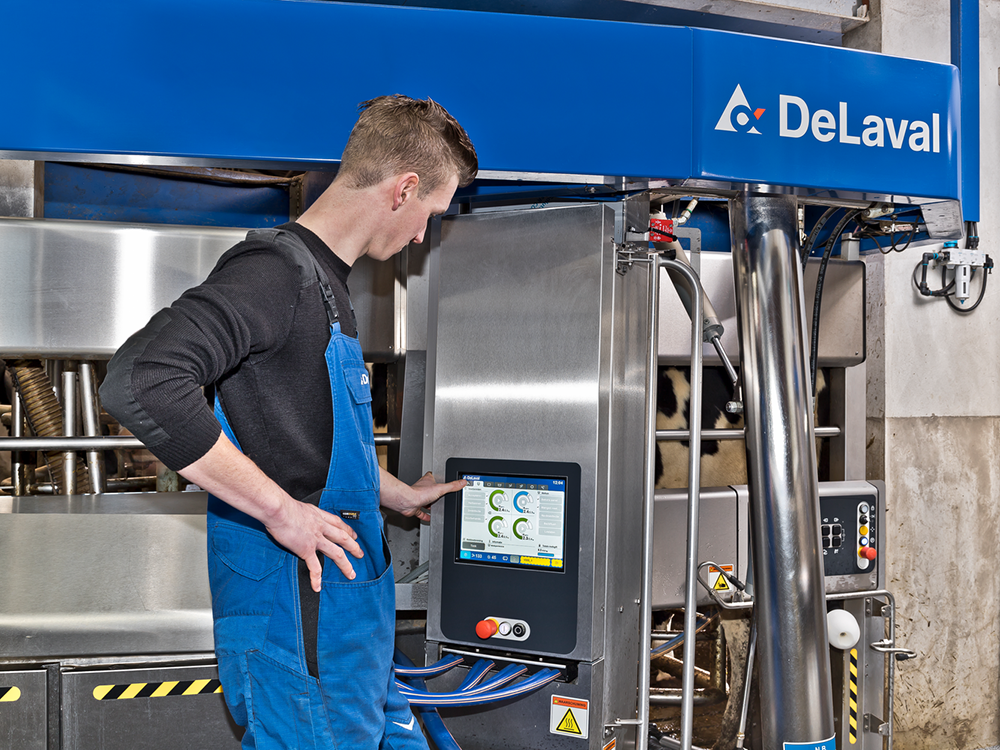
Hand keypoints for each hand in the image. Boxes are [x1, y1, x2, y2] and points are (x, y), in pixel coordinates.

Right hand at [179, 433, 363, 592]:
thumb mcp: (294, 505)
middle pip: (342, 537)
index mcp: (317, 515)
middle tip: (360, 554)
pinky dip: (317, 578)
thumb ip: (296, 512)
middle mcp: (320, 527)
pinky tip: (318, 587)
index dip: (347, 529)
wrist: (278, 508)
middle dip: (353, 546)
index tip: (354, 534)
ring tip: (351, 574)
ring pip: (336, 553)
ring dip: (345, 565)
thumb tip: (290, 514)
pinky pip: (315, 566)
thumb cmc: (281, 504)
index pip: (337, 523)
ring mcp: (315, 539)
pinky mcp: (306, 549)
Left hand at [380, 469, 466, 521]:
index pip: (433, 477)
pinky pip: (421, 512)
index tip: (443, 480)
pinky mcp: (415, 507)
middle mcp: (422, 489)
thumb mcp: (441, 488)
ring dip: (430, 504)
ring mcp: (418, 498)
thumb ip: (452, 486)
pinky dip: (425, 515)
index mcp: (428, 481)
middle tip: (442, 497)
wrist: (407, 502)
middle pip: (430, 490)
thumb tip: (462, 482)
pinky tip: (429, 518)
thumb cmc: (419, 493)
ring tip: (436, 507)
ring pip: (425, 501)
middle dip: (435, 494)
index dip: (438, 478)